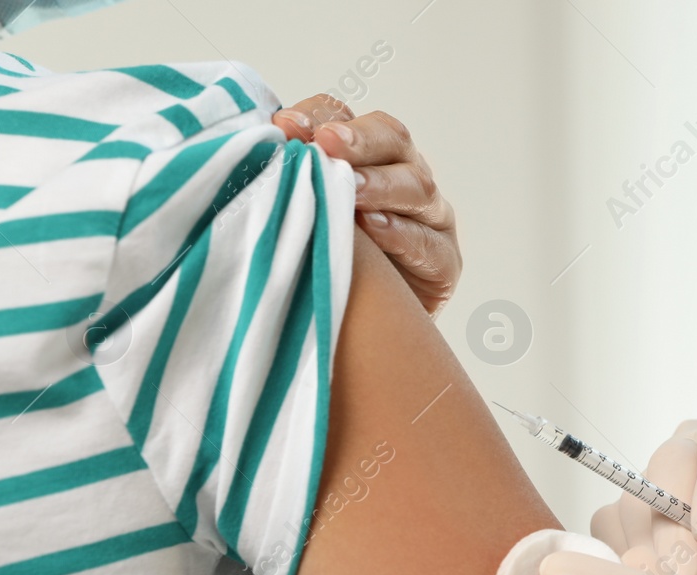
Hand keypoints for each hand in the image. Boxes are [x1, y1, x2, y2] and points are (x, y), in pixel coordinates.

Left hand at [274, 95, 460, 316]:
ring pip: (417, 186)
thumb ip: (286, 183)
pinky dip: (403, 235)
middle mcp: (403, 177)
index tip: (285, 127)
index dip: (318, 116)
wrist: (361, 336)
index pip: (345, 118)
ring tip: (350, 190)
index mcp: (365, 157)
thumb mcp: (299, 217)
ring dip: (381, 185)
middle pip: (392, 138)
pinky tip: (375, 229)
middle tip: (327, 145)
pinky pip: (431, 243)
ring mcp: (430, 218)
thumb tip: (251, 150)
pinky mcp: (445, 262)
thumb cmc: (321, 267)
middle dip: (358, 140)